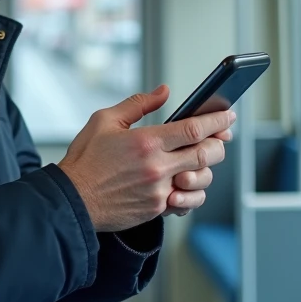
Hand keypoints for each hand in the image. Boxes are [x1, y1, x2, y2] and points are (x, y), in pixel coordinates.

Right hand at [57, 85, 234, 231]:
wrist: (72, 200)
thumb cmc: (85, 160)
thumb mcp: (104, 121)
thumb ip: (138, 104)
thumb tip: (163, 92)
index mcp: (146, 142)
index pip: (194, 128)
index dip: (217, 120)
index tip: (228, 115)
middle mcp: (157, 168)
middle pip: (207, 154)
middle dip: (219, 144)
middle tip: (220, 137)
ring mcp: (159, 191)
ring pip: (201, 180)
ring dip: (205, 169)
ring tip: (198, 161)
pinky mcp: (157, 209)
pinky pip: (187, 201)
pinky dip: (191, 191)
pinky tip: (183, 182)